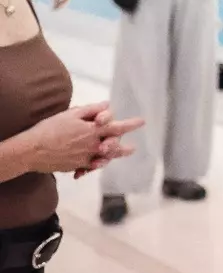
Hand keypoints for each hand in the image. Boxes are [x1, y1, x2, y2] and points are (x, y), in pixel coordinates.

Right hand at [25, 102, 143, 174]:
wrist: (31, 150)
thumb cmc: (49, 129)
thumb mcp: (71, 114)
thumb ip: (91, 110)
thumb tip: (107, 105)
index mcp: (93, 131)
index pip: (117, 127)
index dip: (131, 124)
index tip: (142, 122)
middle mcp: (92, 146)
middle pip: (114, 147)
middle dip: (124, 147)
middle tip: (132, 148)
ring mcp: (85, 158)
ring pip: (104, 158)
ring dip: (113, 156)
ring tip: (121, 156)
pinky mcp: (75, 166)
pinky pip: (89, 166)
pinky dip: (94, 164)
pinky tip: (98, 162)